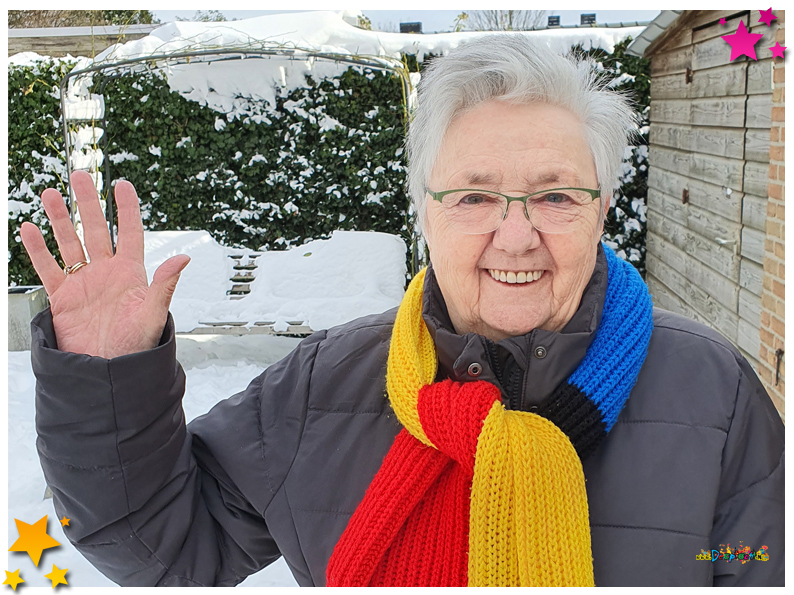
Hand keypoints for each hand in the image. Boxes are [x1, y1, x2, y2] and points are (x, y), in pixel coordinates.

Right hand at [20, 171, 189, 357]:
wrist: (107, 372)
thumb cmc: (136, 346)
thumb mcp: (152, 314)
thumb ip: (164, 285)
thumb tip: (183, 258)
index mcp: (131, 273)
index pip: (131, 232)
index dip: (127, 208)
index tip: (122, 184)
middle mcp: (107, 273)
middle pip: (96, 229)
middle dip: (88, 203)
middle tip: (80, 175)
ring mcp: (83, 283)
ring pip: (69, 243)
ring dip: (60, 219)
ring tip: (51, 193)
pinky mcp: (62, 297)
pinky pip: (48, 267)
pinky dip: (37, 248)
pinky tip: (30, 228)